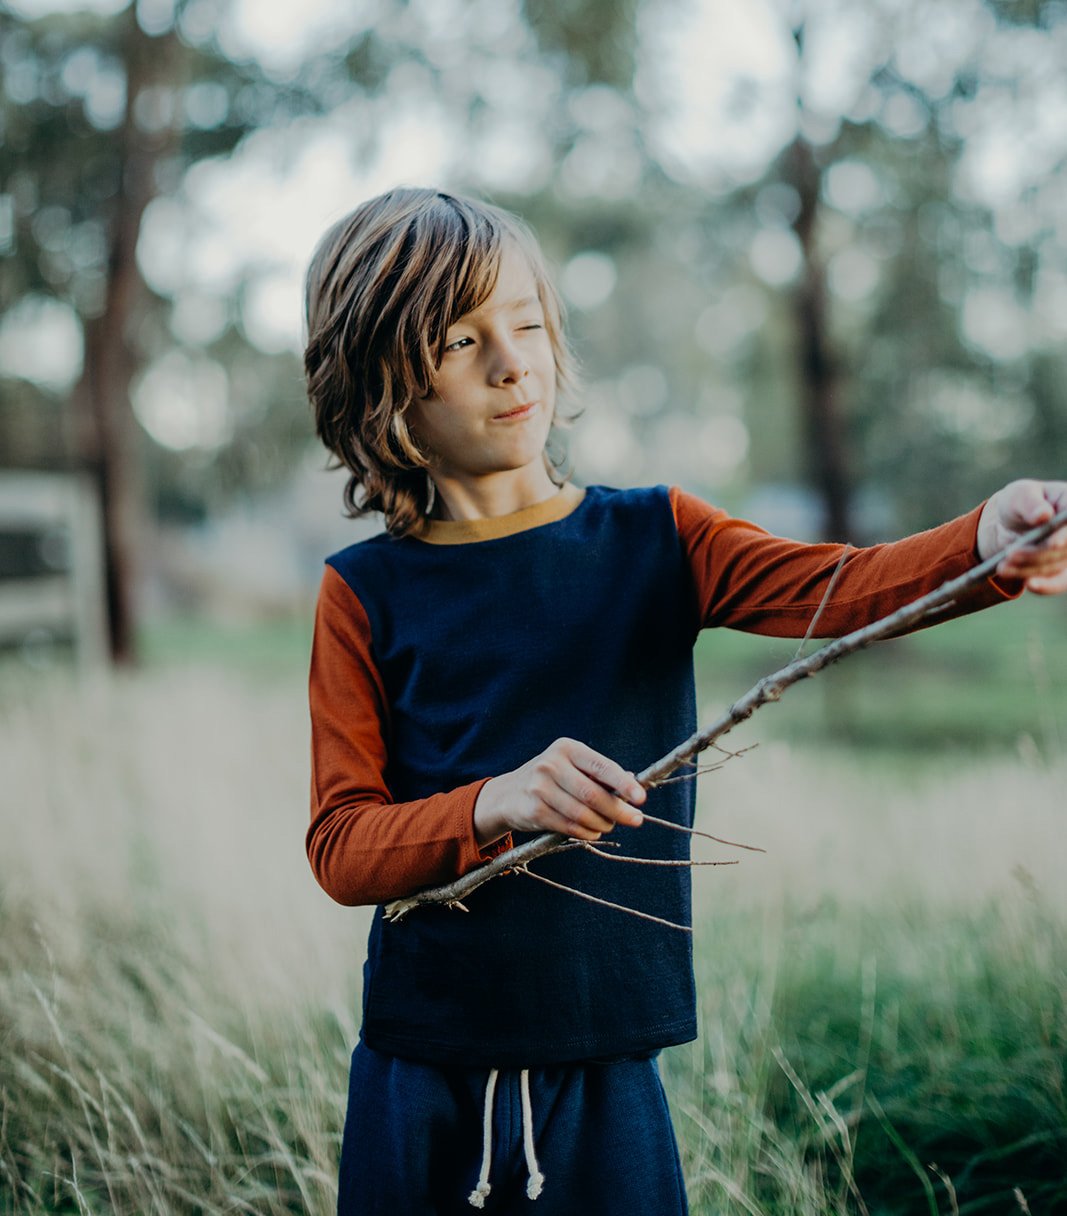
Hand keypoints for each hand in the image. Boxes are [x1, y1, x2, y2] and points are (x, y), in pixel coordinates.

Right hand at [473, 737, 645, 845]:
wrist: (507, 794)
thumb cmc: (551, 779)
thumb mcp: (572, 767)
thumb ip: (600, 774)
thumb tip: (634, 783)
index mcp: (567, 749)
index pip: (601, 766)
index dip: (624, 784)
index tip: (641, 798)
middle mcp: (551, 764)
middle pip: (593, 794)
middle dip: (618, 810)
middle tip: (635, 820)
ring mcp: (540, 787)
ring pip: (583, 813)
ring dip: (603, 824)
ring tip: (609, 826)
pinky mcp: (534, 810)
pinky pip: (569, 827)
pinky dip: (587, 833)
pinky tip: (593, 832)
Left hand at [976, 479, 1066, 594]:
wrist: (1011, 522)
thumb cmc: (1019, 503)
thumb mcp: (1019, 495)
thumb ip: (1030, 503)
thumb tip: (1043, 515)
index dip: (1065, 535)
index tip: (1053, 544)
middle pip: (1063, 548)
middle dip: (1036, 554)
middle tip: (1010, 554)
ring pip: (1054, 565)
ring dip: (1028, 568)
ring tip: (1002, 567)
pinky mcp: (1063, 569)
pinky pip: (1059, 582)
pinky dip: (1045, 586)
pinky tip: (1030, 585)